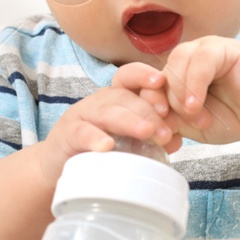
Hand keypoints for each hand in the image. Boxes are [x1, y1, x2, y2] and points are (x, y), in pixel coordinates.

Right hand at [39, 63, 187, 179]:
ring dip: (128, 121)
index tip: (163, 82)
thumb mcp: (130, 140)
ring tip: (147, 132)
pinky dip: (95, 138)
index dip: (146, 76)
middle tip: (165, 130)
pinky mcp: (68, 134)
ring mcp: (83, 115)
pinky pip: (82, 133)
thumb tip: (177, 138)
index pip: (132, 76)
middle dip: (147, 111)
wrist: (62, 162)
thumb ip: (152, 137)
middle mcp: (101, 101)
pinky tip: (107, 146)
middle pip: (125, 97)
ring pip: (107, 112)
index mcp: (119, 97)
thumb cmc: (102, 148)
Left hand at [137, 36, 239, 146]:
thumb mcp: (195, 125)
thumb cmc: (232, 116)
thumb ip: (172, 120)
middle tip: (185, 124)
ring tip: (194, 114)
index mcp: (173, 77)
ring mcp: (201, 50)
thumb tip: (147, 121)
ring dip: (180, 93)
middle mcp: (183, 60)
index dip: (145, 104)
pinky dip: (194, 83)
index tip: (153, 128)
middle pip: (158, 75)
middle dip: (166, 103)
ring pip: (175, 64)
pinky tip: (196, 103)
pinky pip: (199, 59)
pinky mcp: (221, 47)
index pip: (146, 84)